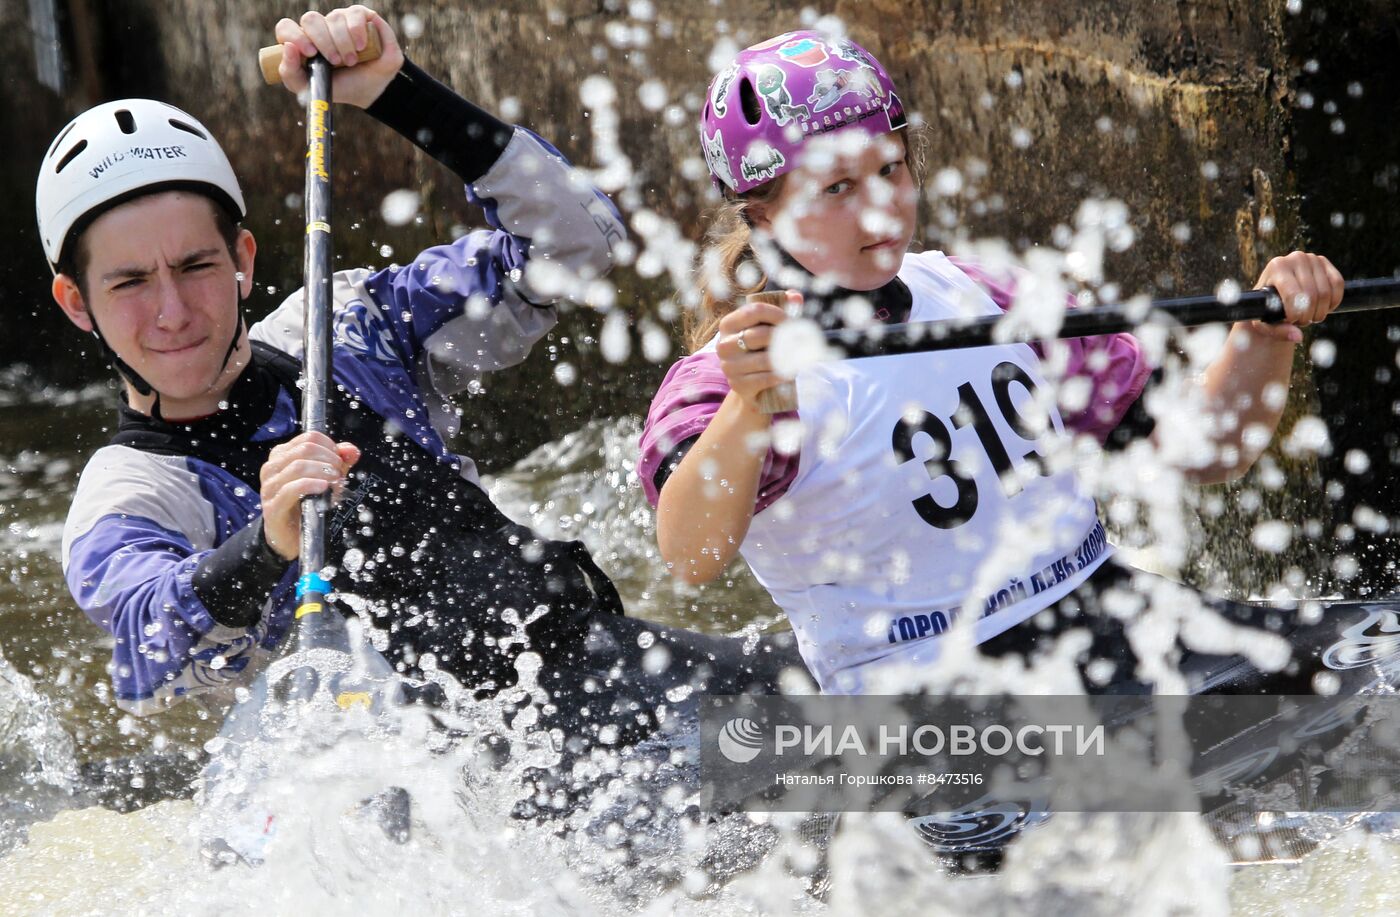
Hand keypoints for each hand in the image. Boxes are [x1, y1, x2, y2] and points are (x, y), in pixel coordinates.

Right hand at [260, 432, 360, 560]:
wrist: (292, 537)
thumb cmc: (308, 503)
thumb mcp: (327, 479)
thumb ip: (339, 462)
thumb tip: (352, 450)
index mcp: (282, 455)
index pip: (309, 438)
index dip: (331, 447)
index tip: (340, 461)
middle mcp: (272, 467)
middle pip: (305, 449)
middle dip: (329, 460)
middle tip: (339, 474)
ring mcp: (269, 487)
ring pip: (298, 466)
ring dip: (323, 472)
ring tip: (334, 483)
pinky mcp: (272, 506)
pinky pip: (291, 489)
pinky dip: (310, 485)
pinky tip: (323, 488)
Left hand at [275, 6, 404, 108]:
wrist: (370, 90)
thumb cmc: (339, 87)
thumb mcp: (310, 88)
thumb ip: (290, 73)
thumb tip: (289, 47)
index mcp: (302, 41)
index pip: (286, 28)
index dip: (295, 36)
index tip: (310, 53)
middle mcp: (319, 27)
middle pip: (310, 19)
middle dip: (323, 42)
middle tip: (335, 61)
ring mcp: (339, 20)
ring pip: (334, 18)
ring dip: (344, 43)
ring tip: (351, 61)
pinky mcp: (360, 17)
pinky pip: (355, 14)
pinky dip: (357, 31)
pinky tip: (361, 46)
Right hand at [714, 292, 800, 410]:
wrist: (752, 386)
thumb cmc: (762, 350)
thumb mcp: (769, 328)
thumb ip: (783, 309)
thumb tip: (795, 296)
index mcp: (728, 324)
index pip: (755, 311)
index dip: (778, 314)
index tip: (791, 321)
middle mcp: (724, 345)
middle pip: (761, 335)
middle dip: (785, 338)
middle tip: (799, 341)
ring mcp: (729, 366)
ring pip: (766, 359)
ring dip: (787, 358)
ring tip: (796, 357)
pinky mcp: (738, 385)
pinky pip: (767, 377)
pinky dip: (783, 374)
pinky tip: (789, 372)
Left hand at [1243, 251, 1344, 343]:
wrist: (1274, 296)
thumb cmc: (1265, 310)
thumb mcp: (1265, 324)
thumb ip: (1279, 332)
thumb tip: (1298, 337)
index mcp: (1276, 267)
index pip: (1295, 295)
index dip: (1297, 314)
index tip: (1292, 321)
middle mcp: (1295, 258)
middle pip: (1312, 296)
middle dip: (1309, 315)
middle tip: (1302, 321)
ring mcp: (1311, 258)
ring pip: (1326, 292)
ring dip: (1321, 310)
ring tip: (1310, 315)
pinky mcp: (1325, 262)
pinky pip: (1338, 284)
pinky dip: (1334, 301)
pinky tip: (1325, 308)